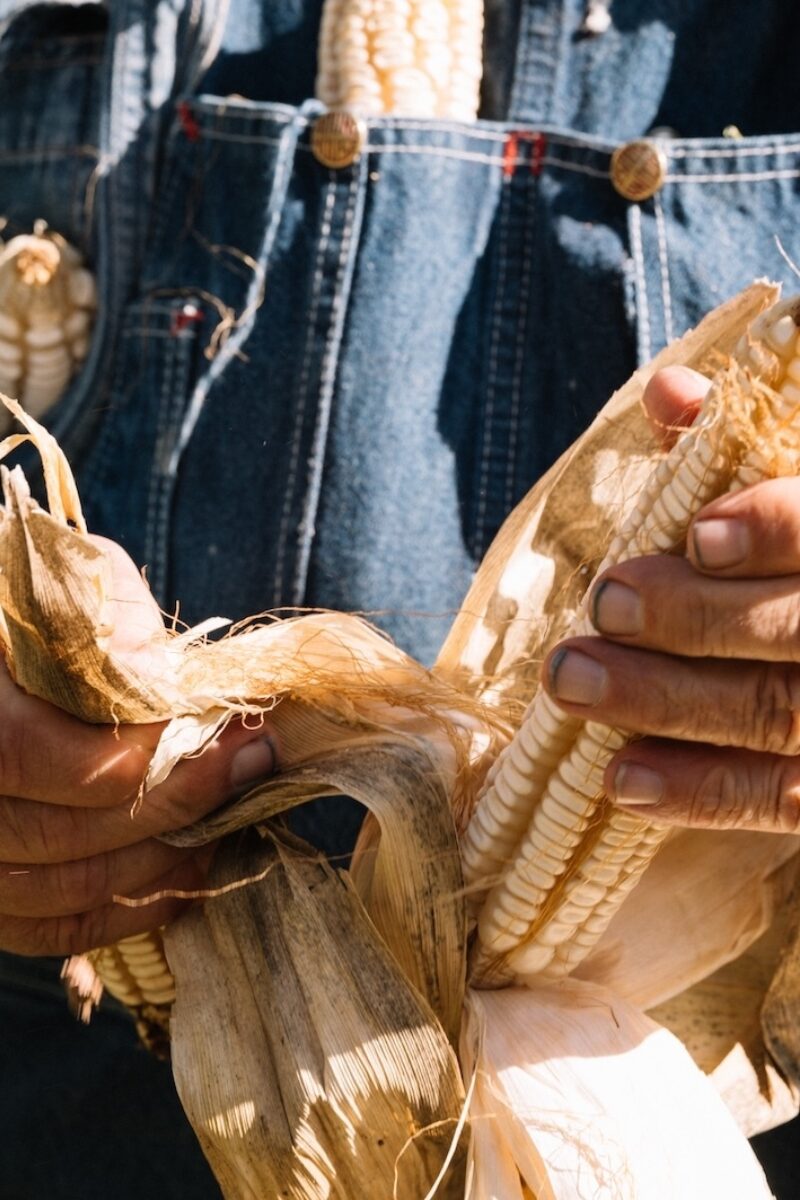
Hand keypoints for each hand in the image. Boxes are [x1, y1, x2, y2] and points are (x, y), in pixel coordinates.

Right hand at [0, 537, 274, 955]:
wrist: (3, 656)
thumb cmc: (23, 607)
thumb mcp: (61, 586)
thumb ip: (113, 630)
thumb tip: (181, 694)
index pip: (47, 759)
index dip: (149, 755)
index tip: (229, 728)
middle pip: (65, 833)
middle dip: (178, 804)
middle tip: (251, 765)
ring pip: (63, 889)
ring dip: (162, 862)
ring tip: (228, 819)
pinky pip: (49, 927)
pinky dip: (126, 909)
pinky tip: (186, 871)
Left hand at [543, 365, 799, 833]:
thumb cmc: (793, 561)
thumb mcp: (784, 486)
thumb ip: (732, 444)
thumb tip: (670, 393)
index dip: (779, 529)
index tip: (700, 535)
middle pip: (796, 630)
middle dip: (694, 618)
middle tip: (602, 605)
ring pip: (778, 715)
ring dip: (668, 702)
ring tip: (573, 681)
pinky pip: (780, 800)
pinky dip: (701, 790)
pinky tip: (623, 779)